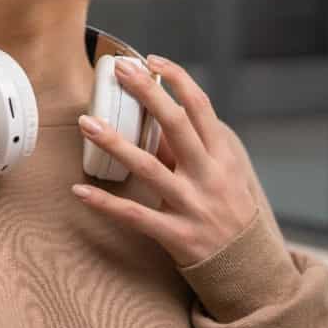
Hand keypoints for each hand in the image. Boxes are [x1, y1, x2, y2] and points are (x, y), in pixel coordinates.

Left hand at [72, 55, 259, 268]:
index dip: (177, 79)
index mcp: (222, 157)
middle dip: (147, 94)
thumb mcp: (222, 175)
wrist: (248, 267)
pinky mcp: (176, 235)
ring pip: (149, 168)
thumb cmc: (229, 211)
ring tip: (86, 123)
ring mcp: (192, 205)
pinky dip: (106, 203)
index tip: (152, 60)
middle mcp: (209, 176)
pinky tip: (79, 191)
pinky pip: (134, 215)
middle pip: (176, 125)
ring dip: (115, 143)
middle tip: (120, 71)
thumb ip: (191, 148)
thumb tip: (155, 118)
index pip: (201, 107)